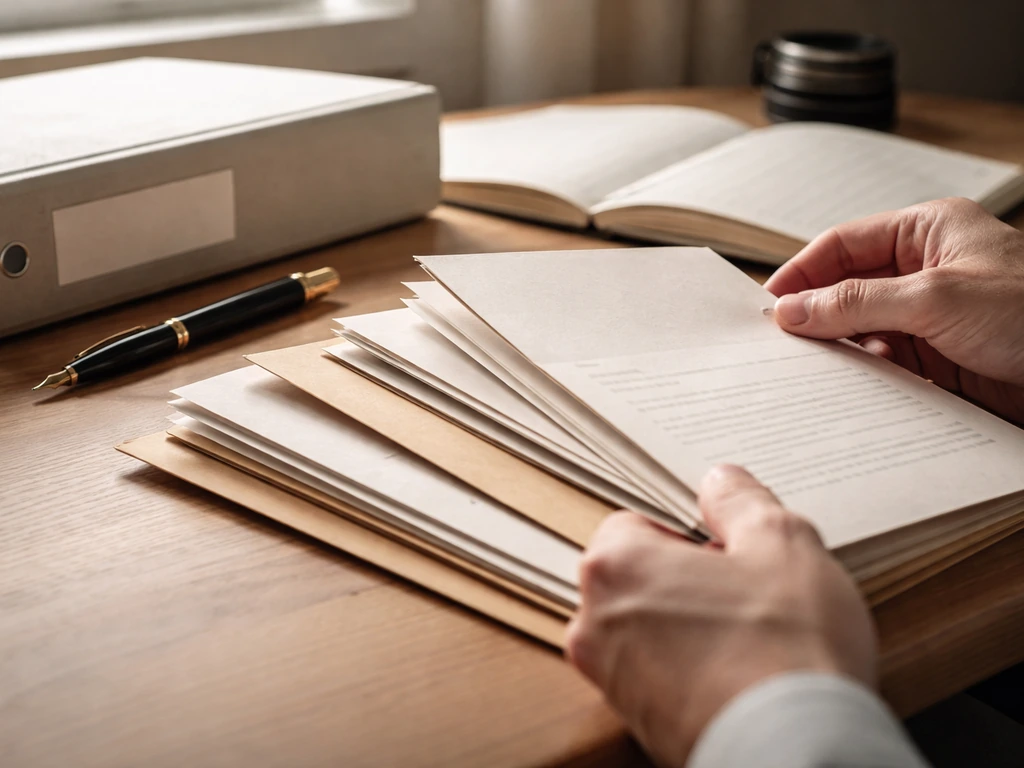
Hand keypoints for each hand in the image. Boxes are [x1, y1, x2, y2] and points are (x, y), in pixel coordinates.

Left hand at [566, 465, 874, 767]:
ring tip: (750, 639)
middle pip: (637, 579)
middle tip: (744, 593)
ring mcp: (613, 681)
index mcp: (615, 567)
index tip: (724, 551)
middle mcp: (597, 625)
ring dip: (689, 627)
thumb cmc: (786, 651)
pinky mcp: (639, 724)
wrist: (797, 752)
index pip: (632, 523)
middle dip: (685, 580)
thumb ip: (741, 501)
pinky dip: (693, 673)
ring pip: (648, 631)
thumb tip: (721, 481)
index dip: (686, 534)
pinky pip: (661, 679)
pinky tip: (742, 676)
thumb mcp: (781, 542)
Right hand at [765, 197, 1023, 424]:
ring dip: (841, 348)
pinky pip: (887, 364)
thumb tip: (793, 308)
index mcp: (928, 232)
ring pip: (864, 329)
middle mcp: (927, 271)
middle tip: (781, 343)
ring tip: (815, 369)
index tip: (769, 305)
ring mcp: (933, 317)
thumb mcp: (936, 298)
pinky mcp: (941, 359)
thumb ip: (857, 302)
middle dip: (817, 314)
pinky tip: (856, 387)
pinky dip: (867, 375)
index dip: (802, 272)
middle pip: (848, 288)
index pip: (844, 244)